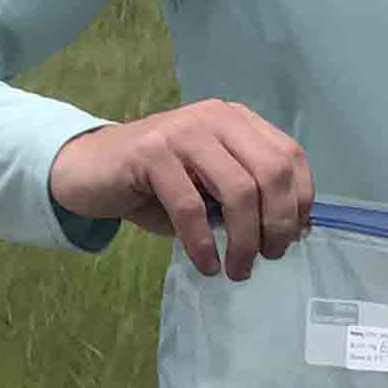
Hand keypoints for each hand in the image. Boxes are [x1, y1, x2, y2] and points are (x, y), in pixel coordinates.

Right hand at [46, 101, 309, 280]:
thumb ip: (248, 199)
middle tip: (268, 257)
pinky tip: (206, 265)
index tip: (292, 238)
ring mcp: (183, 130)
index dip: (300, 201)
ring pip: (239, 190)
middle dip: (278, 224)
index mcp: (237, 121)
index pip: (290, 156)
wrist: (88, 170)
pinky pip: (190, 206)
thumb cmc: (156, 185)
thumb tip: (294, 231)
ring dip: (245, 240)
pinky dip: (203, 244)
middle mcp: (216, 117)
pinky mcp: (151, 152)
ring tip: (238, 270)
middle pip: (272, 172)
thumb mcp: (210, 189)